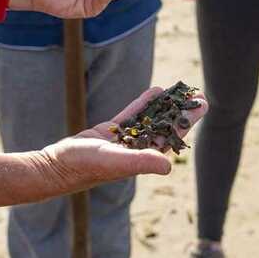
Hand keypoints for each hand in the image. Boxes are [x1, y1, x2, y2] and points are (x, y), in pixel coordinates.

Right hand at [35, 88, 207, 196]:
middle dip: (181, 111)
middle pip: (165, 126)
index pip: (172, 136)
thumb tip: (168, 166)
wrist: (56, 165)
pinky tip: (155, 91)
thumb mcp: (116, 162)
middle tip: (198, 94)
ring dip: (165, 105)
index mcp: (143, 159)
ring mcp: (124, 141)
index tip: (201, 104)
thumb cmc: (86, 167)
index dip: (187, 120)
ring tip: (180, 90)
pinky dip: (143, 103)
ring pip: (149, 119)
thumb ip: (142, 162)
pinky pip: (131, 115)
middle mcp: (137, 150)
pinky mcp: (109, 133)